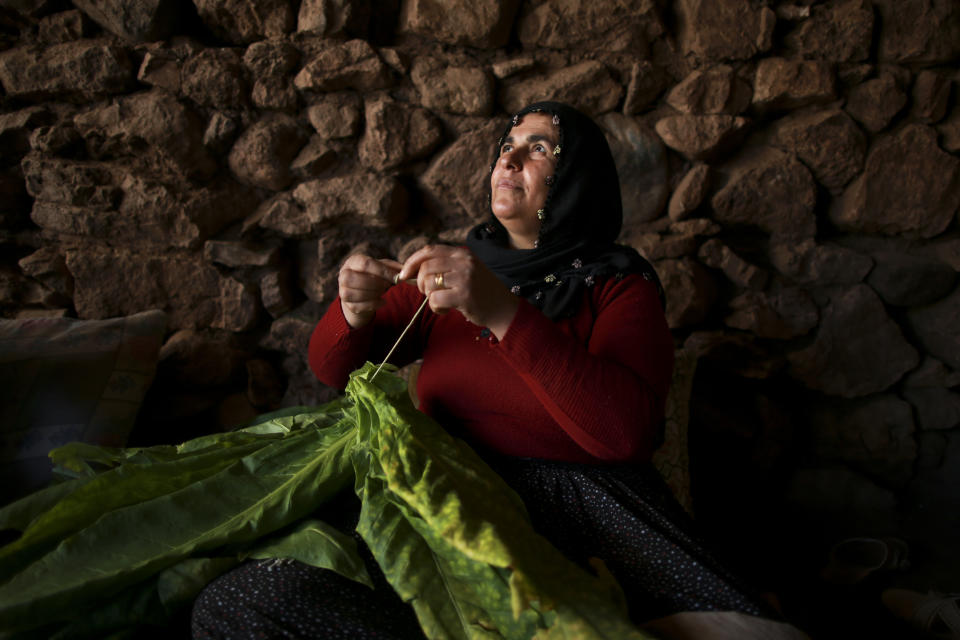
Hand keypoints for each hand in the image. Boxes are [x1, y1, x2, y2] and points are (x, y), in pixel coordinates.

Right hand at [338, 254, 401, 328]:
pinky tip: (381, 301)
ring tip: (383, 292)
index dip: (381, 271)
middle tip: (387, 285)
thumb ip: (395, 269)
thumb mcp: (384, 268)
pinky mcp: (346, 304)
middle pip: (355, 279)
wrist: (363, 291)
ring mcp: (343, 289)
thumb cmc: (375, 276)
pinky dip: (373, 304)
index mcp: (354, 261)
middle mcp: (344, 273)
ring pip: (354, 293)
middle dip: (376, 283)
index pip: (365, 264)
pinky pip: (358, 306)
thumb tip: (409, 273)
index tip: (395, 277)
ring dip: (373, 294)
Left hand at [397, 245, 519, 339]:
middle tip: (427, 293)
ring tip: (442, 303)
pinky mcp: (464, 295)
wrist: (505, 309)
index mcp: (462, 253)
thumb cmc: (481, 292)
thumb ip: (444, 266)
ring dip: (430, 297)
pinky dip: (435, 308)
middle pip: (425, 267)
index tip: (404, 274)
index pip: (429, 250)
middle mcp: (464, 262)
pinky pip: (435, 300)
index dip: (411, 261)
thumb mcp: (466, 270)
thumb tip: (411, 269)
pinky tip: (445, 309)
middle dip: (420, 283)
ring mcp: (465, 278)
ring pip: (429, 284)